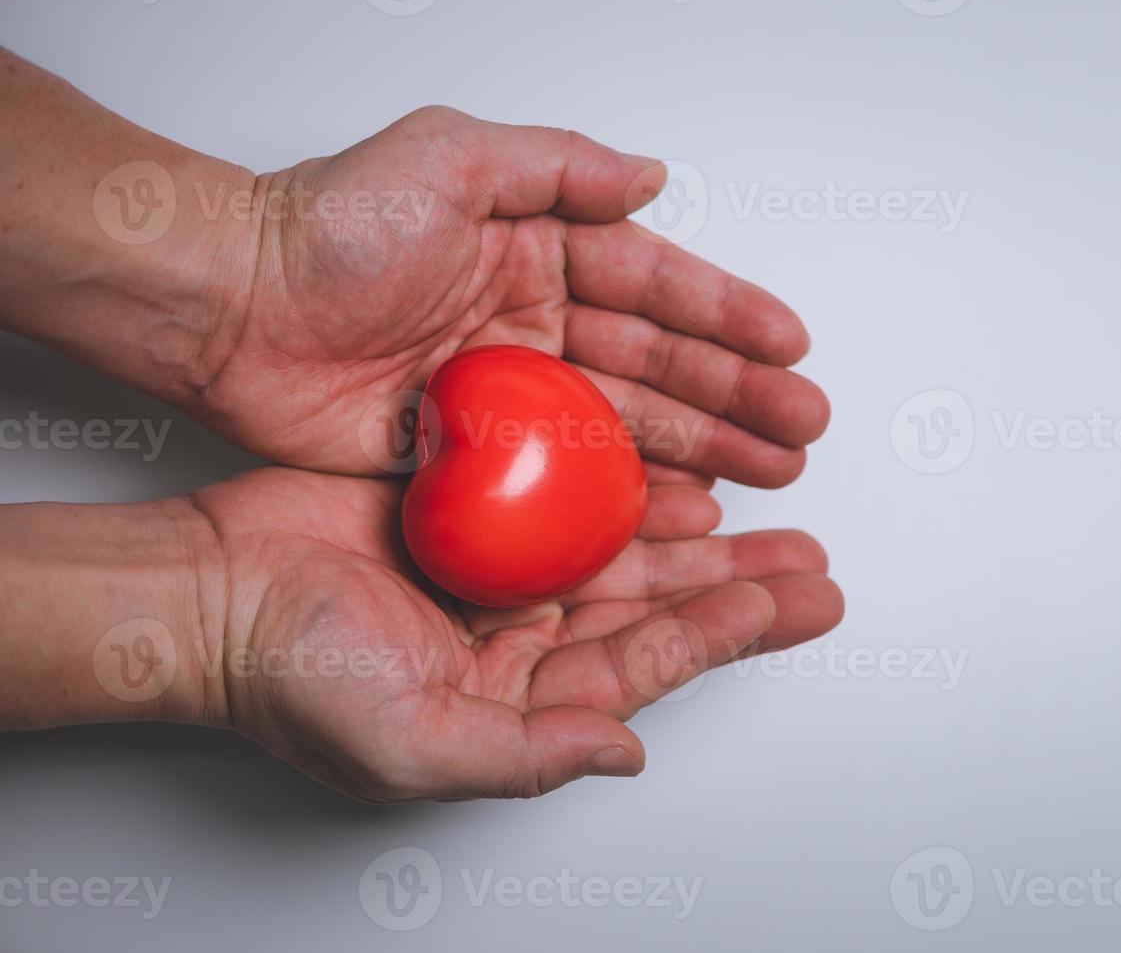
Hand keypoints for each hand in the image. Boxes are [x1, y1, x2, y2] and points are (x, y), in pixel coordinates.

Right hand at [188, 468, 841, 801]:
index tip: (805, 602)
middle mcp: (525, 634)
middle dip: (744, 586)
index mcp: (524, 697)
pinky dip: (626, 476)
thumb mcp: (415, 743)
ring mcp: (503, 568)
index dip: (734, 631)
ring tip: (774, 510)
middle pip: (660, 603)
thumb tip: (628, 751)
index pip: (653, 660)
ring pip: (628, 545)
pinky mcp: (474, 506)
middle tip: (816, 560)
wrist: (205, 593)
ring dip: (701, 531)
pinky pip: (569, 487)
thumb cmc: (292, 679)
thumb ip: (530, 755)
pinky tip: (678, 464)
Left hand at [192, 107, 828, 482]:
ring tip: (768, 472)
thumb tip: (650, 178)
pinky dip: (629, 496)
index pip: (654, 285)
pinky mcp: (473, 454)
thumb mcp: (447, 157)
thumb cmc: (322, 227)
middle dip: (738, 397)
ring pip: (629, 425)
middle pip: (660, 364)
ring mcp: (509, 393)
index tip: (788, 347)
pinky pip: (569, 480)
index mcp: (536, 248)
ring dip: (703, 447)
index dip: (727, 317)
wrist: (226, 308)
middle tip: (799, 430)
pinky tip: (681, 508)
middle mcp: (534, 322)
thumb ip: (556, 167)